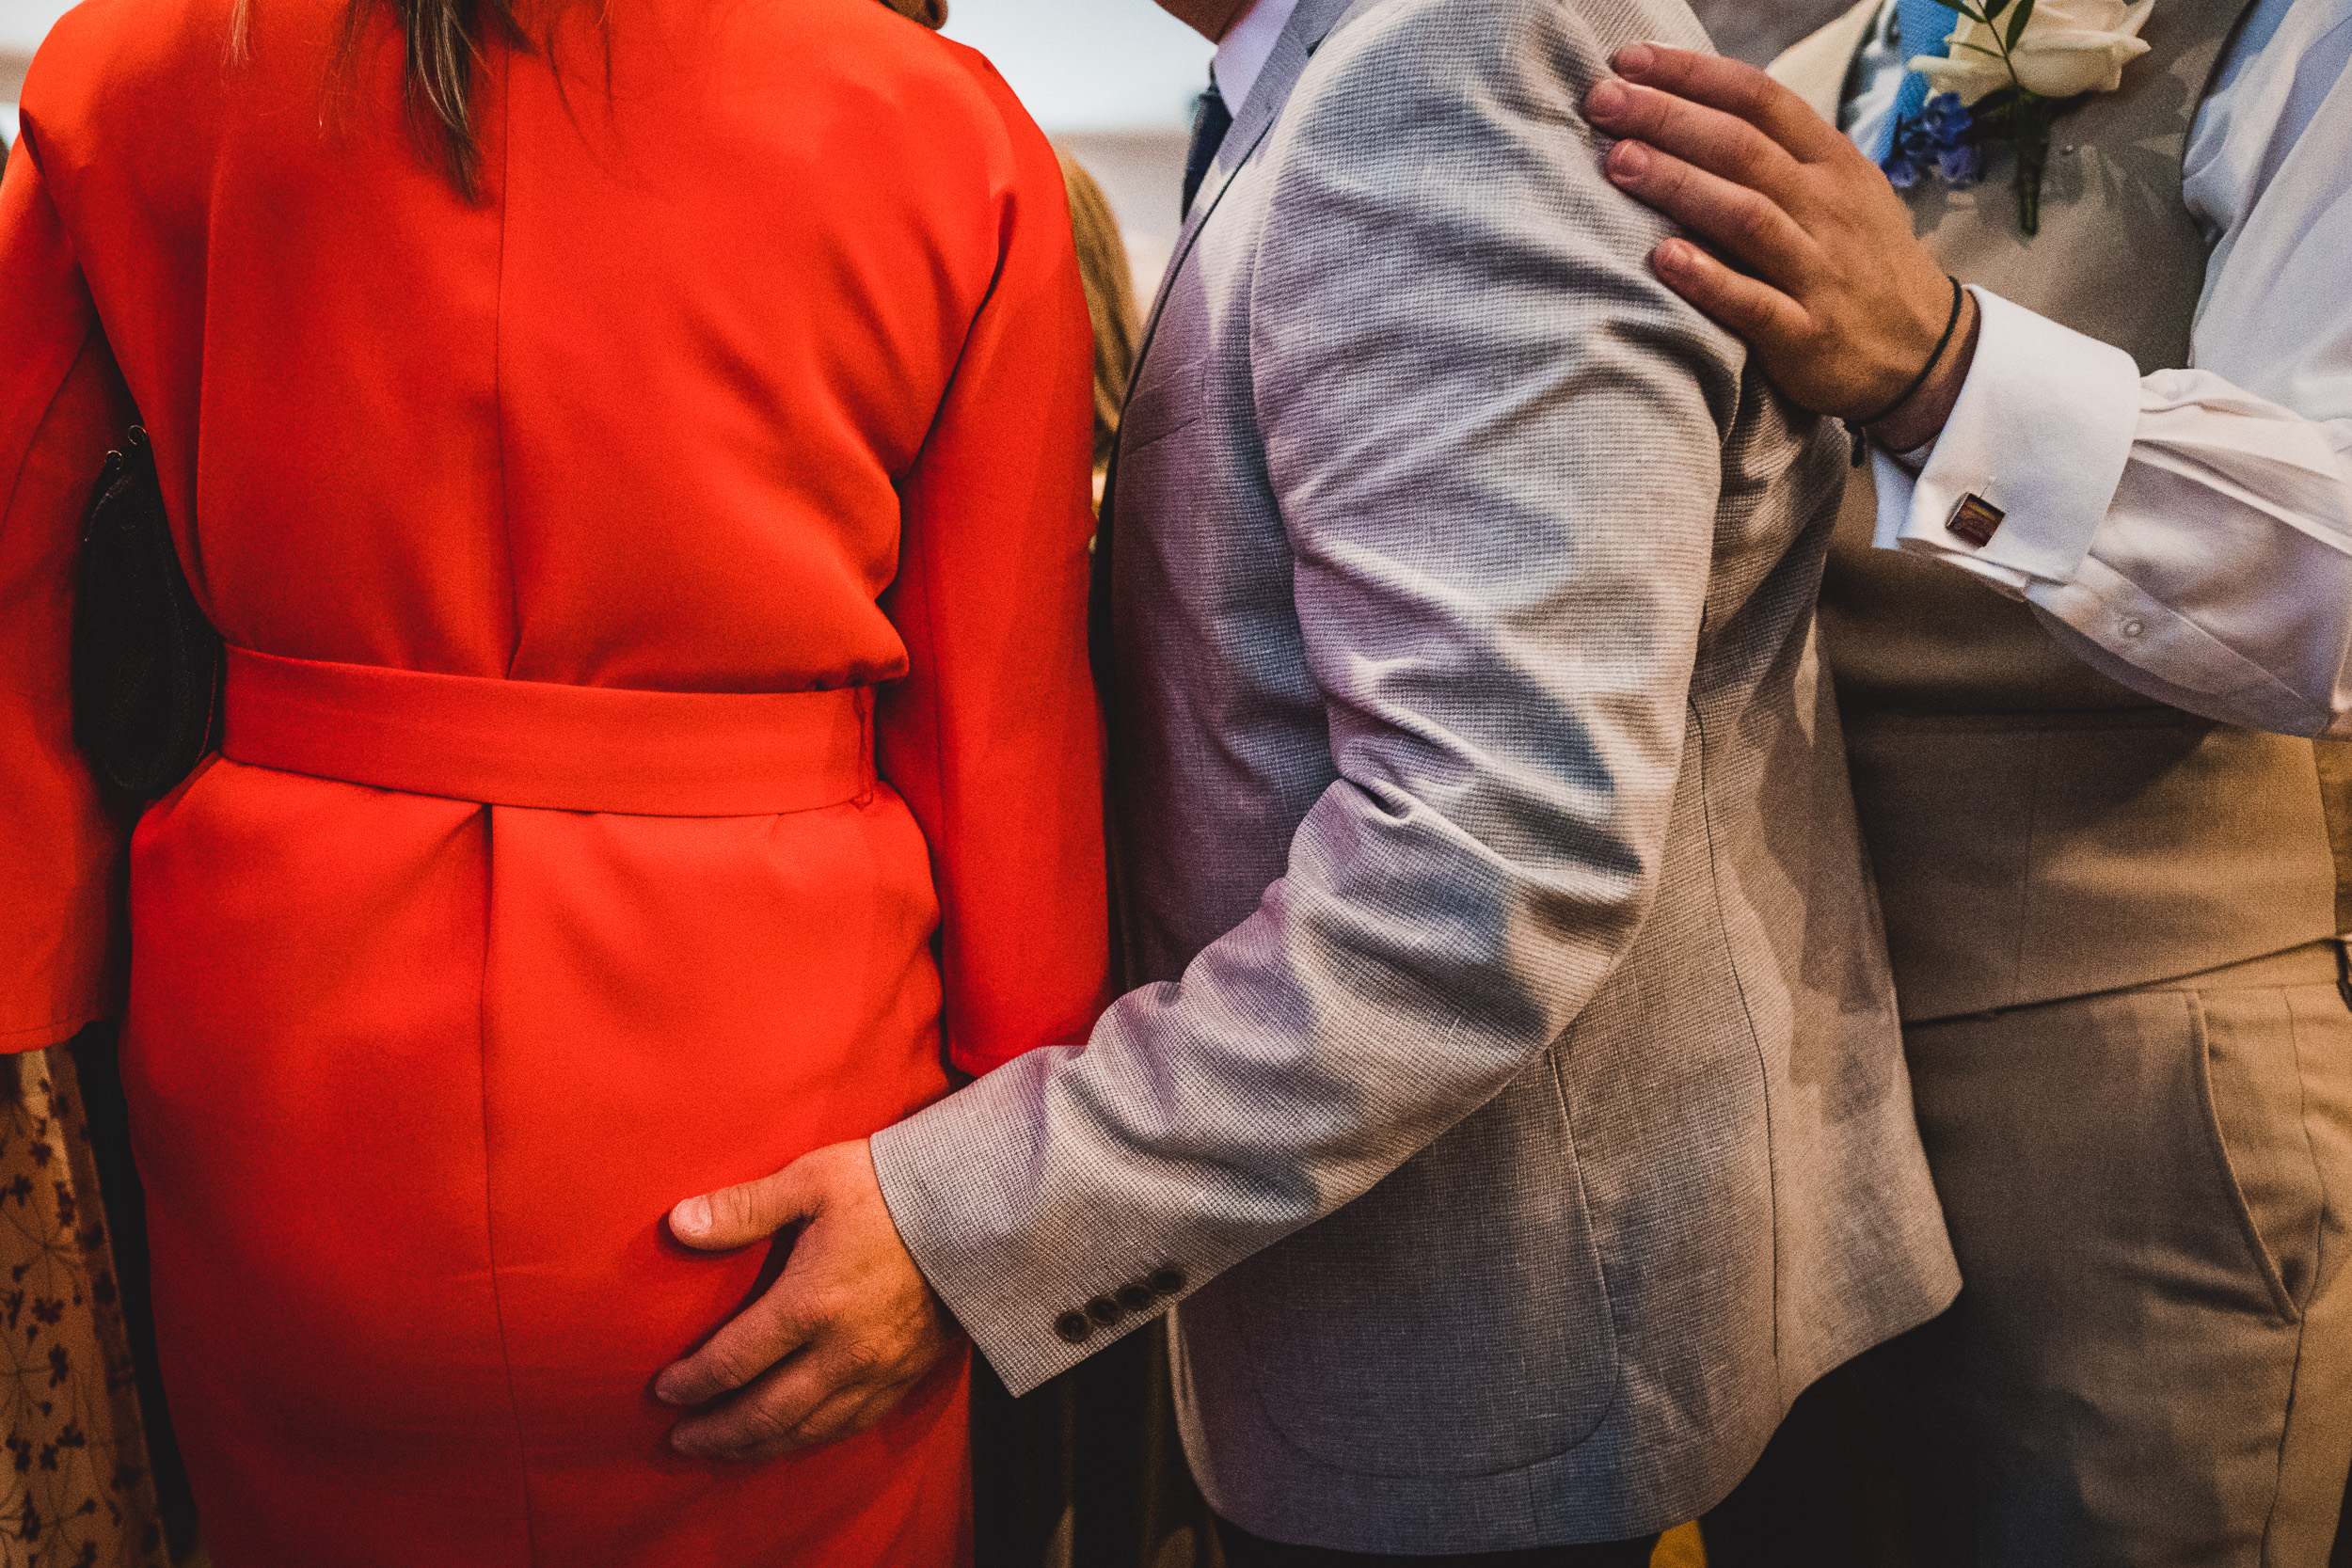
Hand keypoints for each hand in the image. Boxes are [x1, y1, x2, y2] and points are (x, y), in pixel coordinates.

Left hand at [654, 1139, 958, 1460]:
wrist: (979, 1206)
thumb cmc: (890, 1186)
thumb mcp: (811, 1181)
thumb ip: (743, 1208)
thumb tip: (678, 1223)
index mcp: (809, 1304)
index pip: (733, 1362)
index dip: (693, 1383)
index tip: (664, 1391)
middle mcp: (840, 1351)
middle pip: (765, 1413)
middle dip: (718, 1432)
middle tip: (683, 1439)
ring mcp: (877, 1369)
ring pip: (808, 1429)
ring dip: (760, 1445)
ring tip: (729, 1450)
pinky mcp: (907, 1374)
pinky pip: (851, 1423)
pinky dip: (813, 1439)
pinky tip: (797, 1436)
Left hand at [1583, 43, 1979, 451]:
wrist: (1926, 352)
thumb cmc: (1858, 263)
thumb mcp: (1840, 191)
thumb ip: (1777, 154)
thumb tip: (1690, 108)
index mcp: (1831, 163)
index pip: (1759, 99)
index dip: (1693, 74)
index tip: (1630, 60)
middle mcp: (1827, 208)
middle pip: (1742, 148)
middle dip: (1669, 118)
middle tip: (1604, 101)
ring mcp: (1820, 271)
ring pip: (1746, 216)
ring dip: (1679, 185)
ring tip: (1619, 162)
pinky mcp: (1807, 335)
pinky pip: (1754, 304)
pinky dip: (1709, 279)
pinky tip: (1663, 259)